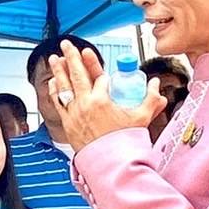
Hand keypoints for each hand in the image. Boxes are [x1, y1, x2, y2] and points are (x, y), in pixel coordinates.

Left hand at [46, 40, 166, 149]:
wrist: (111, 164)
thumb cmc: (125, 142)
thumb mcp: (141, 118)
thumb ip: (150, 100)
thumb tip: (155, 85)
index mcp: (102, 100)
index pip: (99, 78)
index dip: (95, 66)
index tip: (90, 55)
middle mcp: (85, 104)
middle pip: (77, 75)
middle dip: (71, 57)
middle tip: (66, 44)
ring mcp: (74, 114)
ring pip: (63, 87)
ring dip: (58, 71)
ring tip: (55, 58)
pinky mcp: (67, 124)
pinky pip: (58, 103)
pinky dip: (55, 91)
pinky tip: (53, 82)